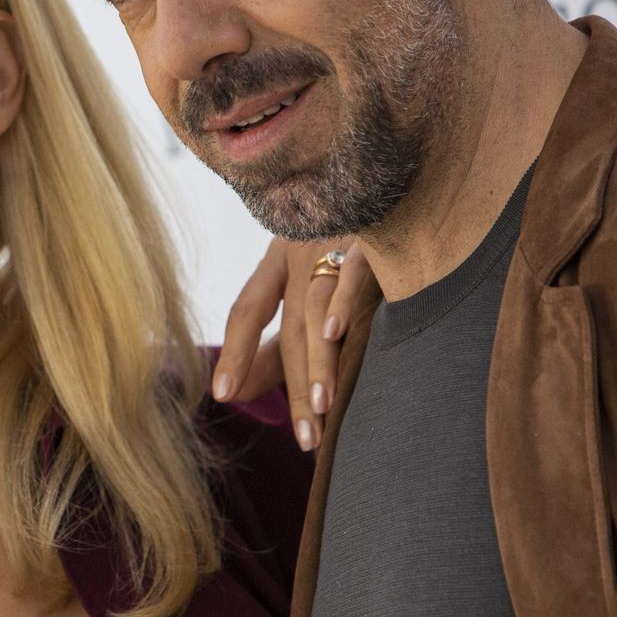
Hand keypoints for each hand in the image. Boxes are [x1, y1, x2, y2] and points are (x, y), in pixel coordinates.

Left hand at [211, 236, 372, 450]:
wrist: (393, 179)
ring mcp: (336, 241)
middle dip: (294, 385)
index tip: (222, 395)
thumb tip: (235, 393)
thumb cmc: (346, 245)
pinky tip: (336, 334)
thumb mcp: (302, 288)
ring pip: (316, 308)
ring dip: (319, 361)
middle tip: (304, 437)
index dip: (235, 353)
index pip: (247, 309)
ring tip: (321, 409)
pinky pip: (355, 271)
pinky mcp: (374, 237)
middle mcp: (300, 250)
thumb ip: (275, 344)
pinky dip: (343, 300)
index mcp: (279, 259)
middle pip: (288, 327)